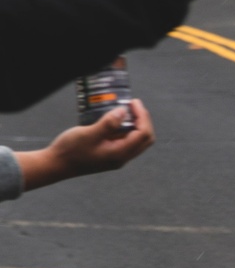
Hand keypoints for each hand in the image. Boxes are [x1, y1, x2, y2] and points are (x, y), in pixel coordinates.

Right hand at [21, 101, 155, 189]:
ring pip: (137, 141)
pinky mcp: (110, 155)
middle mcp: (121, 158)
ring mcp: (116, 158)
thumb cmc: (70, 151)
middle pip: (145, 139)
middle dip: (144, 120)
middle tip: (134, 105)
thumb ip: (108, 123)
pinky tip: (117, 119)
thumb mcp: (89, 134)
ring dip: (136, 124)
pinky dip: (127, 129)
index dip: (143, 116)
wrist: (56, 165)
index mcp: (119, 154)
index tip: (133, 102)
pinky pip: (126, 141)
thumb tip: (124, 111)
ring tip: (127, 109)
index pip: (143, 134)